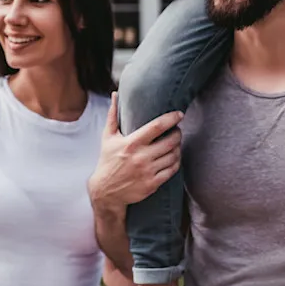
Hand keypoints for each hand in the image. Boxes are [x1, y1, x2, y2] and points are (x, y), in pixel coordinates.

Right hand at [89, 94, 183, 210]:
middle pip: (170, 141)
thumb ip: (113, 115)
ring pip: (173, 156)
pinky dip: (176, 162)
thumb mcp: (108, 137)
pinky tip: (173, 158)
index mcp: (131, 143)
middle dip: (178, 134)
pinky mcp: (152, 184)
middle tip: (177, 132)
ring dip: (178, 148)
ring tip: (175, 145)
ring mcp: (148, 171)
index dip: (171, 118)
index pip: (157, 126)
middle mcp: (141, 157)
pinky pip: (172, 170)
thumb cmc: (107, 161)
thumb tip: (114, 94)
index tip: (179, 114)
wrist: (106, 191)